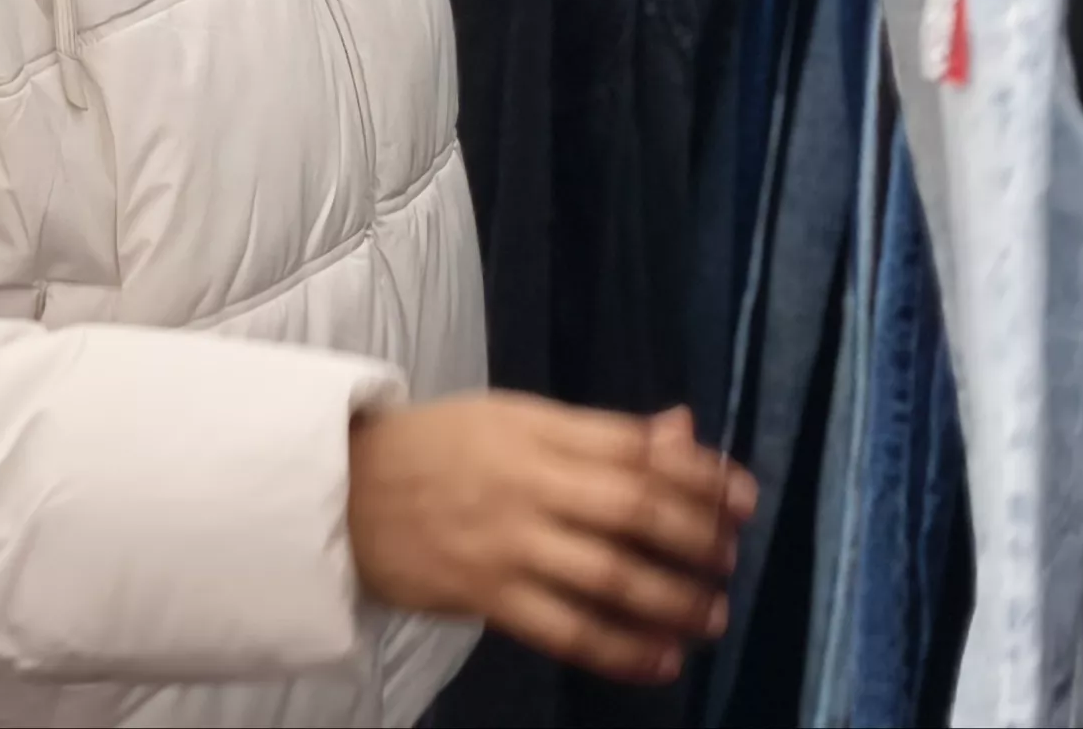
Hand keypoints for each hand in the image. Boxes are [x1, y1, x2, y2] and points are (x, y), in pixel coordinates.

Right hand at [349, 395, 754, 685]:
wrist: (338, 492)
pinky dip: (620, 650)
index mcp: (536, 427)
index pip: (636, 447)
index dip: (701, 473)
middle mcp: (528, 480)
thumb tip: (684, 431)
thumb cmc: (434, 450)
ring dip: (673, 599)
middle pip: (635, 507)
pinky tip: (660, 662)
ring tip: (710, 616)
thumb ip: (600, 433)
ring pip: (610, 574)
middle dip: (698, 537)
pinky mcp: (484, 592)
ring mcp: (507, 540)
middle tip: (730, 558)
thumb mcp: (512, 419)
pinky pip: (566, 628)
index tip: (744, 499)